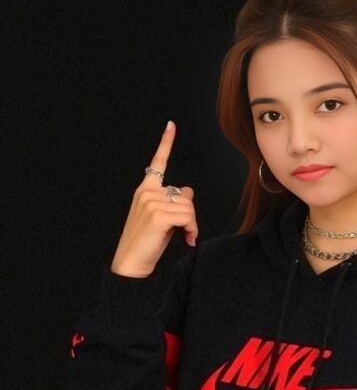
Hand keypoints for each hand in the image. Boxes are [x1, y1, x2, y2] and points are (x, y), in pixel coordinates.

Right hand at [110, 120, 198, 277]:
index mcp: (145, 190)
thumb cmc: (146, 243)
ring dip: (193, 225)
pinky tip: (187, 240)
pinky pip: (188, 217)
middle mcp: (147, 192)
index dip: (166, 143)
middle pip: (186, 195)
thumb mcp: (161, 219)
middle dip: (191, 216)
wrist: (131, 263)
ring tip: (185, 237)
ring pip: (189, 207)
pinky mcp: (157, 215)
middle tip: (187, 233)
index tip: (171, 126)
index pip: (158, 163)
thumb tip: (189, 190)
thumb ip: (172, 202)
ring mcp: (151, 202)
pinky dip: (192, 230)